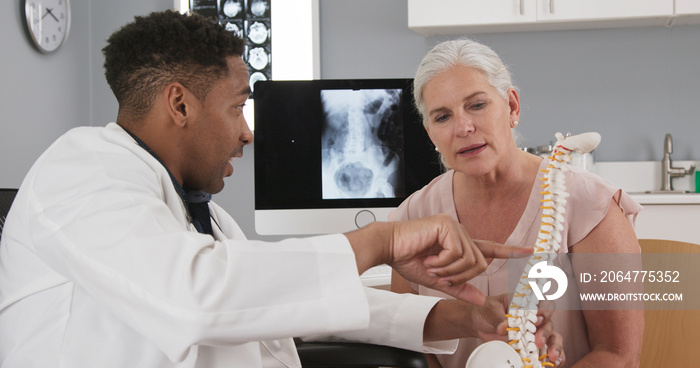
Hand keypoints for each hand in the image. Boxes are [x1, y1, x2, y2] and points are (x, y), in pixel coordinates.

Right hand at [388, 214, 531, 304]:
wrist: (388, 247)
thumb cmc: (407, 259)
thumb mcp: (437, 279)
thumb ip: (459, 287)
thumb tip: (480, 298)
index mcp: (459, 244)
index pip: (490, 248)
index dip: (511, 250)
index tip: (531, 251)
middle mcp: (460, 232)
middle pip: (480, 262)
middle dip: (461, 276)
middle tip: (440, 276)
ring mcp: (454, 226)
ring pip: (470, 259)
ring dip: (450, 270)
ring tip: (432, 266)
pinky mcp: (447, 225)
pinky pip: (458, 252)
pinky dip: (444, 262)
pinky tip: (430, 258)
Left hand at [471, 296, 564, 366]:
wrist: (478, 323)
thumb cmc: (486, 310)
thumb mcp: (490, 310)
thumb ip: (498, 318)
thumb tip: (503, 328)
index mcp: (526, 304)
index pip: (543, 303)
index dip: (544, 310)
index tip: (536, 319)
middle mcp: (534, 317)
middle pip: (549, 323)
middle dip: (545, 332)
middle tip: (538, 342)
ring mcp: (535, 332)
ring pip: (553, 337)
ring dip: (555, 346)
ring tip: (552, 356)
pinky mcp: (532, 346)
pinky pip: (547, 351)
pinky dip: (553, 358)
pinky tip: (552, 363)